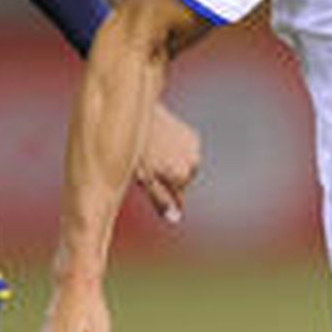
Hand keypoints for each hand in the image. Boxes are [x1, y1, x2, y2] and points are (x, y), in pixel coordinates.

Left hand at [134, 101, 200, 223]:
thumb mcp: (144, 178)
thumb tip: (175, 218)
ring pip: (184, 168)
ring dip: (173, 164)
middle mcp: (194, 163)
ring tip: (154, 152)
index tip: (151, 185)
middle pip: (181, 183)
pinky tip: (162, 141)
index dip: (164, 197)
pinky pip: (186, 153)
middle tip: (147, 166)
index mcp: (181, 176)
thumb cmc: (137, 148)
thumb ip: (161, 199)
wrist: (139, 113)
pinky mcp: (193, 137)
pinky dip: (176, 151)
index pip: (178, 200)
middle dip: (168, 179)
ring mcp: (195, 149)